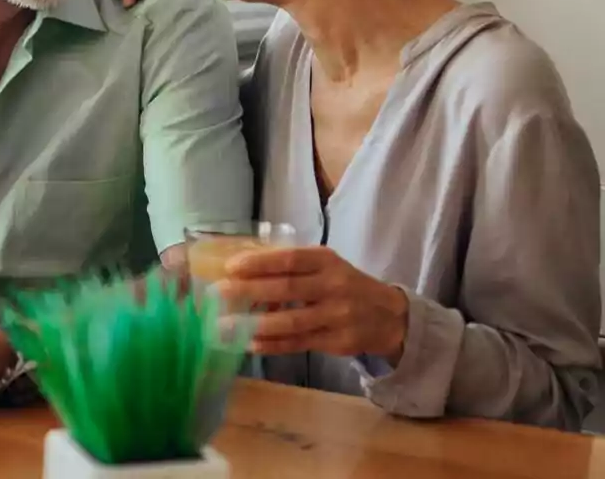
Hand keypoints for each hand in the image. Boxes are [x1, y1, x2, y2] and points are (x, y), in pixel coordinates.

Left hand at [217, 246, 408, 362]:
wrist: (388, 316)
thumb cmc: (343, 284)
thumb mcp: (324, 265)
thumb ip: (290, 266)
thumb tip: (240, 265)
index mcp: (326, 261)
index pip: (290, 260)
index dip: (260, 263)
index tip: (231, 267)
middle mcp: (333, 287)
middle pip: (286, 290)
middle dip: (249, 291)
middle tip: (217, 294)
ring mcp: (336, 317)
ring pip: (290, 322)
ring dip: (254, 324)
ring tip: (223, 326)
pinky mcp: (336, 342)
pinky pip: (297, 343)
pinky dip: (271, 344)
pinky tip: (248, 343)